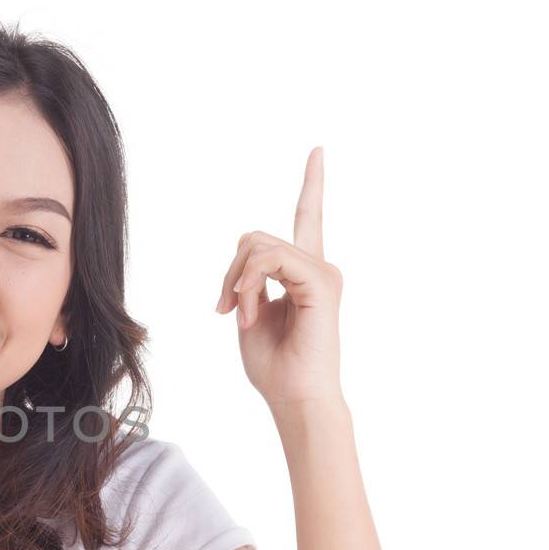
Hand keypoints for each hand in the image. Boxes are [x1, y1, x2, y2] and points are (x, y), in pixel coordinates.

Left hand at [215, 147, 344, 407]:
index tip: (318, 151)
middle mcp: (319, 267)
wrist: (294, 398)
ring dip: (236, 283)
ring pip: (258, 247)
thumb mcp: (250, 312)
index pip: (307, 218)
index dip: (312, 184)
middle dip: (230, 271)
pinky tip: (246, 315)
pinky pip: (269, 261)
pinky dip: (247, 286)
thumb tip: (244, 266)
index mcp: (304, 273)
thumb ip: (250, 280)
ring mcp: (323, 273)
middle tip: (225, 309)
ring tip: (240, 317)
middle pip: (255, 238)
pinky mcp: (320, 283)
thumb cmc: (274, 365)